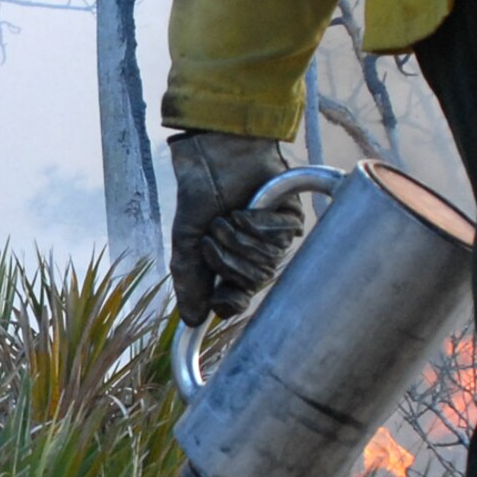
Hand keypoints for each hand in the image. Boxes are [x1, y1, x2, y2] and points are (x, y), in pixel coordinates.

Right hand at [168, 132, 304, 326]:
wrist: (214, 155)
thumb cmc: (200, 195)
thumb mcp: (186, 241)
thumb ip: (189, 281)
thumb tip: (190, 321)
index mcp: (230, 266)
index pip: (236, 303)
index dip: (229, 304)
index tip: (218, 299)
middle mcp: (254, 257)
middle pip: (251, 282)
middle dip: (227, 258)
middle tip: (215, 232)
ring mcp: (274, 240)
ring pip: (266, 261)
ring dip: (240, 236)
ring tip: (230, 215)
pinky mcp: (290, 219)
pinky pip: (279, 237)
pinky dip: (257, 222)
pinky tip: (249, 207)